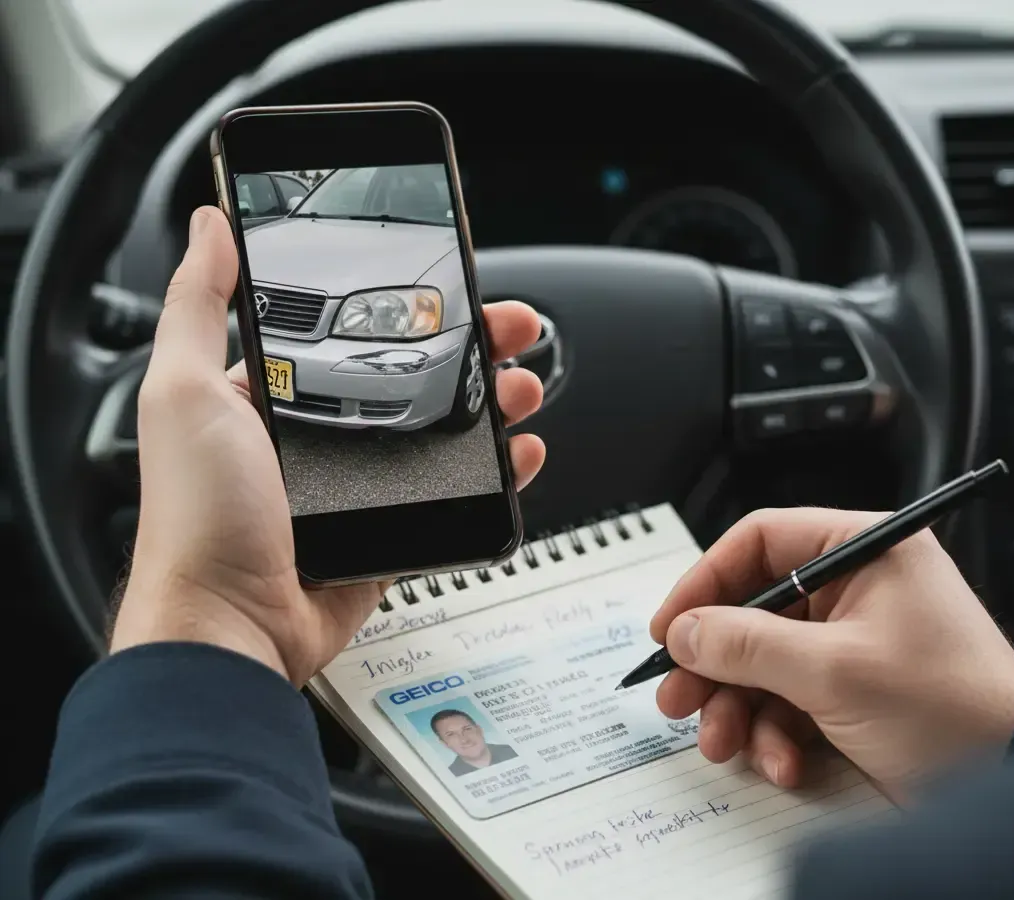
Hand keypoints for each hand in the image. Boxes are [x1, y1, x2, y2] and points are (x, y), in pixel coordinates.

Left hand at [110, 206, 545, 685]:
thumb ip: (197, 306)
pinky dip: (492, 473)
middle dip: (470, 350)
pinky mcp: (386, 531)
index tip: (450, 287)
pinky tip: (517, 453)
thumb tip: (208, 229)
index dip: (407, 308)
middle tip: (509, 330)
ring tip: (521, 389)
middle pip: (413, 378)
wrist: (230, 625)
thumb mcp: (184, 392)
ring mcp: (356, 487)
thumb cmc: (198, 517)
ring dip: (491, 405)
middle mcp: (317, 437)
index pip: (354, 334)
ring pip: (441, 433)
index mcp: (272, 397)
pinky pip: (450, 494)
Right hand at [650, 508, 1013, 794]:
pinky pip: (788, 697)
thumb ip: (745, 645)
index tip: (671, 626)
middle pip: (752, 607)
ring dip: (735, 705)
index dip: (705, 581)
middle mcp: (855, 587)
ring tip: (721, 740)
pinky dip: (773, 731)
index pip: (760, 542)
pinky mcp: (850, 687)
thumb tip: (684, 632)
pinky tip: (779, 761)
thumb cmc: (952, 708)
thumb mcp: (832, 671)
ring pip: (762, 659)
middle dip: (713, 660)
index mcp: (862, 550)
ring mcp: (852, 639)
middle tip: (678, 695)